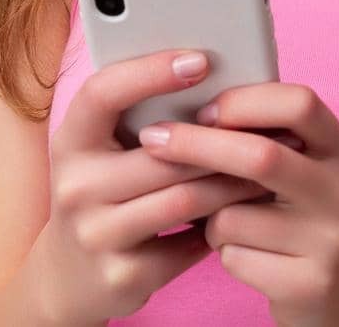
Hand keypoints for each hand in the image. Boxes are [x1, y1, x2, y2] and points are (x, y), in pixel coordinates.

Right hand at [29, 49, 275, 324]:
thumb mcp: (100, 153)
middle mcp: (75, 187)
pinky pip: (190, 243)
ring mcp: (96, 235)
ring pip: (184, 198)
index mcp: (70, 142)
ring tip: (269, 167)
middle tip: (270, 127)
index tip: (200, 61)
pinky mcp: (123, 275)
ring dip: (233, 182)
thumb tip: (207, 74)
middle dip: (222, 140)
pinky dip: (223, 225)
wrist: (68, 277)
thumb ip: (136, 120)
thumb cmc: (101, 194)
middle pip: (162, 152)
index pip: (102, 93)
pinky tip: (247, 212)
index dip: (149, 72)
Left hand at [134, 83, 338, 326]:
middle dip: (197, 144)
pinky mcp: (309, 283)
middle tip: (152, 139)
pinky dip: (220, 251)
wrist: (336, 291)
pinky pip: (234, 257)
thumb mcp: (291, 167)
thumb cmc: (292, 214)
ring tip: (221, 219)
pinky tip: (239, 253)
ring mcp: (329, 239)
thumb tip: (179, 107)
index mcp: (337, 147)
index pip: (298, 103)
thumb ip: (256, 137)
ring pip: (234, 215)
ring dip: (207, 216)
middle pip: (261, 156)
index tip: (202, 111)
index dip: (244, 101)